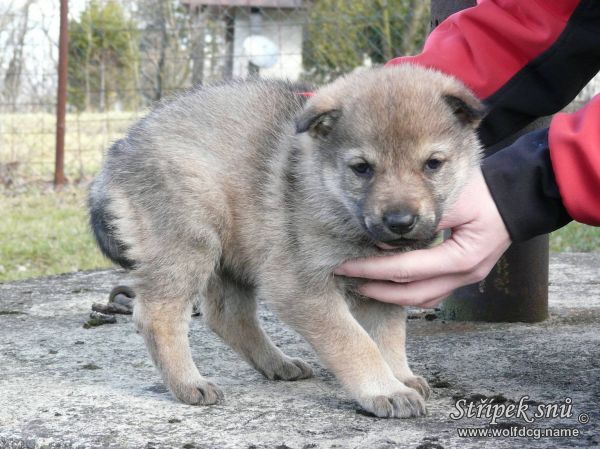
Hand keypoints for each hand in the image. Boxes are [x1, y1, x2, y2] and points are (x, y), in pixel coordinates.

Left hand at [335, 169, 510, 307]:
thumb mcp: (451, 200)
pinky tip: (391, 283)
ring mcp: (467, 279)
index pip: (406, 271)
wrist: (520, 196)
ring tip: (365, 283)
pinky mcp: (465, 275)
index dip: (372, 270)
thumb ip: (420, 221)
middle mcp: (464, 275)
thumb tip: (386, 237)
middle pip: (412, 295)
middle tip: (347, 278)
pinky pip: (433, 292)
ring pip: (423, 299)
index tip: (345, 265)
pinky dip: (409, 291)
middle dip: (376, 288)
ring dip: (392, 295)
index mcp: (461, 258)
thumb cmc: (486, 193)